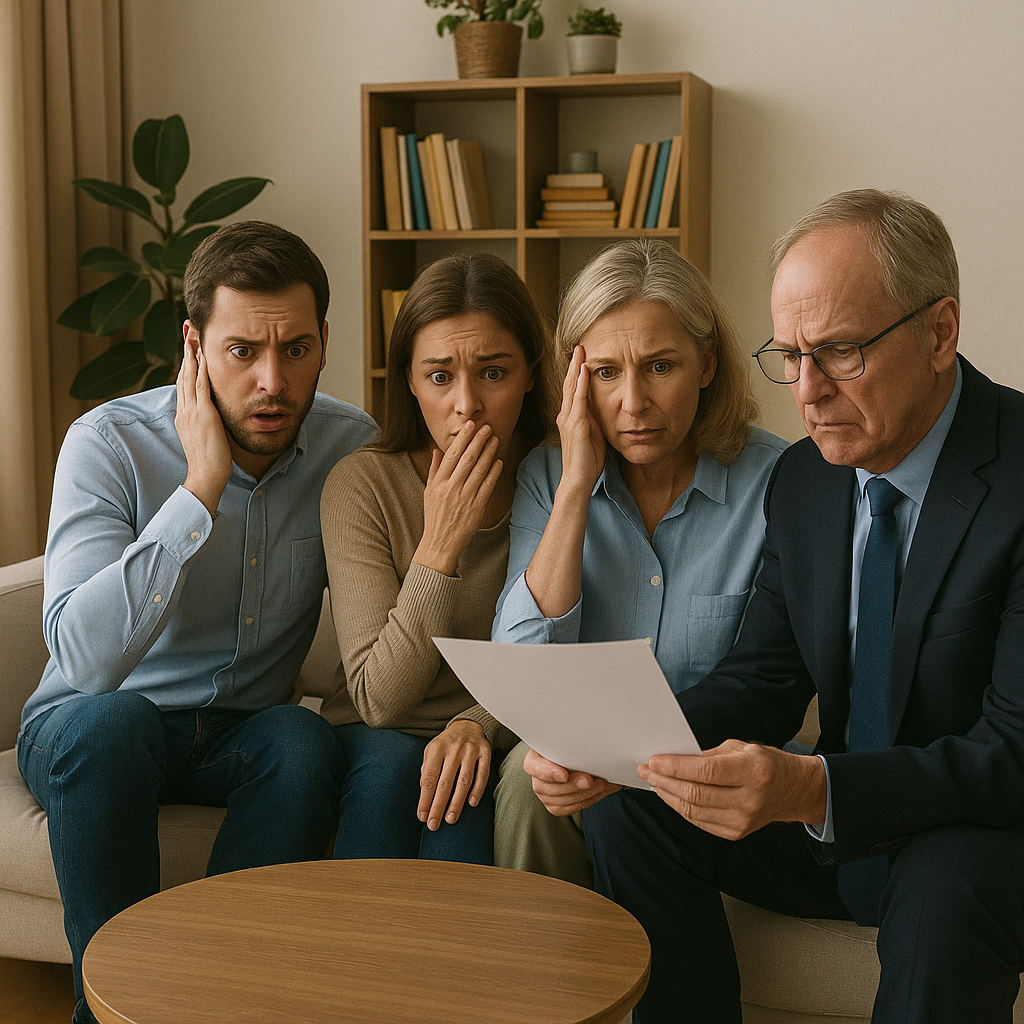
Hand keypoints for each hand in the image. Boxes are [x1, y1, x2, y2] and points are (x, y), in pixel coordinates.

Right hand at [175, 333, 232, 515]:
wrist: (207, 476)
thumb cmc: (210, 461)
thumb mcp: (206, 436)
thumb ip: (208, 422)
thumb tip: (214, 414)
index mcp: (184, 414)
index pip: (184, 382)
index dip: (186, 362)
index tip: (188, 344)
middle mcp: (185, 409)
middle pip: (183, 372)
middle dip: (186, 349)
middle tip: (187, 328)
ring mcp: (192, 411)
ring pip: (189, 375)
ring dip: (191, 352)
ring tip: (193, 333)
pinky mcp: (203, 414)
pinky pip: (201, 386)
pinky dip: (201, 368)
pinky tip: (204, 353)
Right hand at [413, 420, 501, 575]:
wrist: (441, 543)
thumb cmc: (435, 516)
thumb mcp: (429, 492)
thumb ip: (434, 470)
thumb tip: (437, 450)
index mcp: (439, 483)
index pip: (452, 455)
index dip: (463, 439)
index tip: (470, 426)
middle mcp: (451, 488)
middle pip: (467, 459)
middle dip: (478, 441)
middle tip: (487, 427)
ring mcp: (465, 498)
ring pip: (480, 470)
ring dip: (489, 452)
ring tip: (495, 439)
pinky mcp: (477, 507)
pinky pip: (488, 486)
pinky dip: (494, 472)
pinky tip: (499, 461)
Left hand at [418, 720, 490, 829]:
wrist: (467, 725)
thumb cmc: (446, 744)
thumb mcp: (431, 751)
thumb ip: (427, 770)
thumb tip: (424, 794)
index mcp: (437, 749)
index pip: (429, 778)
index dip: (425, 799)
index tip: (422, 816)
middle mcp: (454, 749)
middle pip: (445, 783)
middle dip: (438, 806)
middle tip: (434, 824)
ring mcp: (471, 750)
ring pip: (464, 781)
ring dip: (457, 802)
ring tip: (450, 819)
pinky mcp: (485, 753)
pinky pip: (483, 774)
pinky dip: (477, 790)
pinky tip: (471, 803)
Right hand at [523, 747, 620, 815]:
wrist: (571, 758)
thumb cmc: (567, 746)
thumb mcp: (564, 739)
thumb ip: (571, 742)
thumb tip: (589, 741)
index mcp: (534, 760)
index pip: (534, 767)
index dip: (549, 772)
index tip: (565, 775)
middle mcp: (537, 780)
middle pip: (551, 788)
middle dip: (575, 785)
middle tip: (591, 780)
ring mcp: (546, 796)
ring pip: (565, 801)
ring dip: (587, 793)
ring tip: (603, 783)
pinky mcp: (557, 807)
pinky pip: (574, 808)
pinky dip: (591, 799)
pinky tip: (603, 790)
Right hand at [556, 346, 605, 495]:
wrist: (578, 481)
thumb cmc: (587, 462)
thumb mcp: (594, 435)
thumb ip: (595, 420)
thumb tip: (603, 407)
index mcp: (570, 418)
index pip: (572, 389)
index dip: (576, 372)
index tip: (582, 356)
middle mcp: (565, 416)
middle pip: (569, 383)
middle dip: (574, 364)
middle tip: (580, 345)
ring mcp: (568, 420)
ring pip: (571, 388)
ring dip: (575, 368)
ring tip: (580, 351)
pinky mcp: (575, 426)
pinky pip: (578, 401)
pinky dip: (580, 385)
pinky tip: (583, 371)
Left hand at [638, 740, 827, 840]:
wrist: (793, 791)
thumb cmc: (764, 763)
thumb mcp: (741, 748)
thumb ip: (708, 755)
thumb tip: (673, 759)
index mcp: (753, 771)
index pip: (706, 771)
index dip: (675, 767)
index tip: (653, 760)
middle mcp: (749, 799)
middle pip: (696, 793)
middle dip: (665, 780)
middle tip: (646, 770)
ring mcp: (743, 821)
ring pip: (693, 811)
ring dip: (668, 795)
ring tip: (653, 781)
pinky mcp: (736, 833)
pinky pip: (699, 821)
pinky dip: (680, 808)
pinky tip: (669, 795)